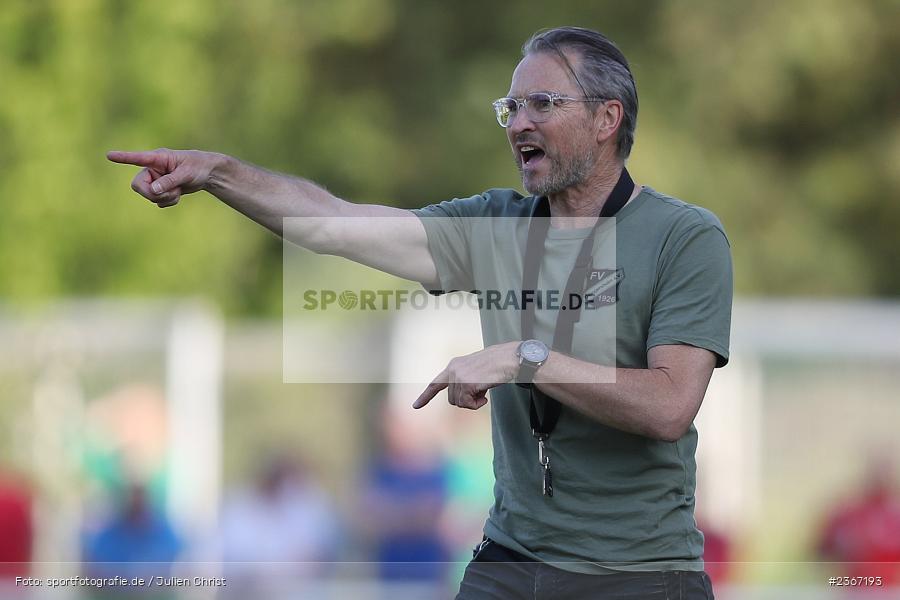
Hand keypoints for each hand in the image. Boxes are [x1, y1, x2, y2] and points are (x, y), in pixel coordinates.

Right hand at [106, 148, 222, 207]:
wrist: (207, 173)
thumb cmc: (197, 166)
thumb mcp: (186, 174)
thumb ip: (170, 181)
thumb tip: (153, 190)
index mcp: (157, 158)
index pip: (137, 158)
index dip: (123, 158)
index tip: (109, 155)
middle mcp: (152, 169)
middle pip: (138, 186)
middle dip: (152, 194)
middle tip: (172, 193)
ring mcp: (155, 180)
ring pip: (149, 196)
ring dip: (164, 198)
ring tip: (178, 191)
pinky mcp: (160, 190)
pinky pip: (157, 201)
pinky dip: (168, 202)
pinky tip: (177, 195)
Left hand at [413, 342, 519, 409]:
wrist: (509, 358)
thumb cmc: (496, 365)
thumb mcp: (475, 371)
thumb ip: (464, 381)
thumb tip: (461, 399)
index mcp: (453, 365)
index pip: (435, 384)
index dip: (426, 396)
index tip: (415, 406)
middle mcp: (453, 370)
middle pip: (452, 399)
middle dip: (466, 400)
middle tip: (480, 391)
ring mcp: (459, 376)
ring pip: (459, 403)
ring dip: (473, 402)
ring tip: (484, 389)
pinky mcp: (466, 384)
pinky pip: (468, 404)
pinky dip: (477, 404)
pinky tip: (486, 396)